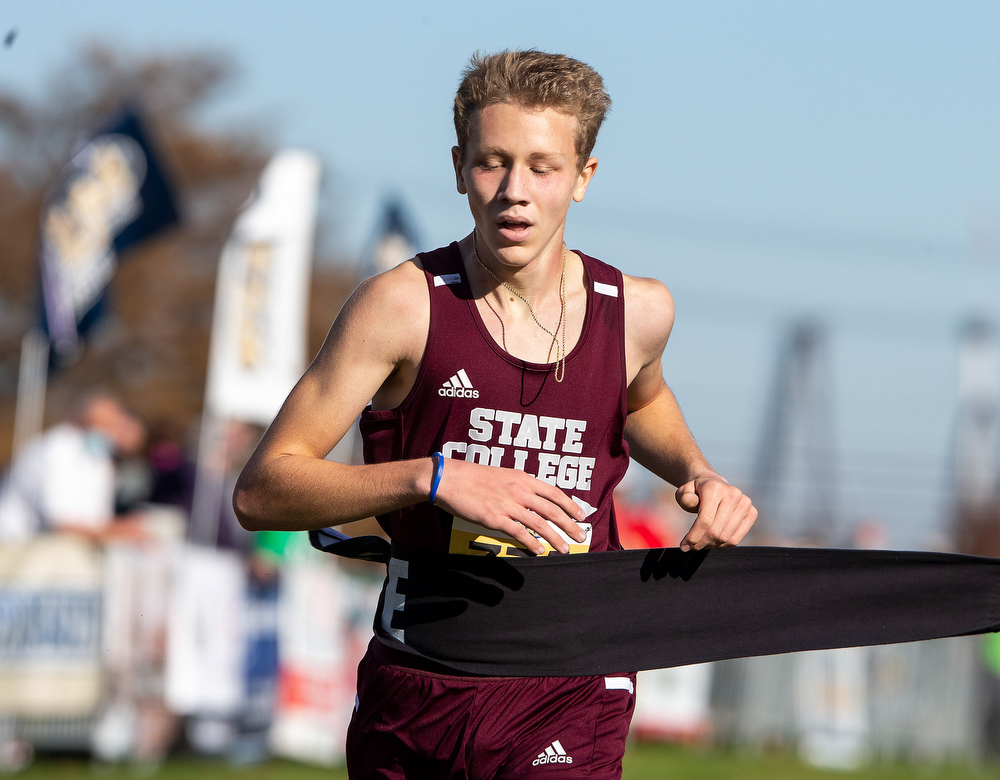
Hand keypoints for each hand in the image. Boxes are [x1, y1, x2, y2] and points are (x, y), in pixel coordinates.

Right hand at [432, 457, 586, 554]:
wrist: (450, 479)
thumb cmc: (474, 477)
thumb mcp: (503, 475)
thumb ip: (520, 485)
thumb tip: (535, 497)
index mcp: (523, 478)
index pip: (554, 493)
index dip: (570, 505)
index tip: (581, 516)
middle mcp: (519, 490)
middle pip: (552, 510)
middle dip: (569, 525)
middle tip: (580, 535)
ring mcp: (507, 504)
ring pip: (539, 523)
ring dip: (554, 538)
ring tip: (564, 549)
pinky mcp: (495, 518)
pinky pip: (518, 532)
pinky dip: (531, 542)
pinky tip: (539, 551)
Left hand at [675, 475, 756, 550]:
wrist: (714, 485)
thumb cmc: (696, 492)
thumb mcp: (684, 492)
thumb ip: (683, 497)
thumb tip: (690, 501)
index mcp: (715, 487)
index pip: (705, 520)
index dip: (694, 537)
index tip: (684, 546)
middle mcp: (733, 494)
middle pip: (715, 531)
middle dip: (701, 543)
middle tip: (691, 547)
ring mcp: (745, 503)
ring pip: (726, 537)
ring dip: (711, 545)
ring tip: (701, 543)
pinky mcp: (752, 513)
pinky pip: (736, 539)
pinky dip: (723, 545)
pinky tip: (714, 542)